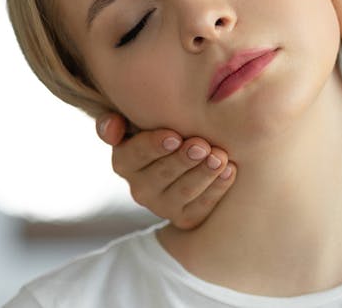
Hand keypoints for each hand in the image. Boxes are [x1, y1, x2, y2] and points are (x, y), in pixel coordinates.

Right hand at [96, 112, 234, 229]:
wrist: (185, 163)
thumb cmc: (161, 133)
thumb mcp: (135, 124)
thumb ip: (115, 123)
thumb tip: (113, 126)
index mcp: (124, 162)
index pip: (133, 155)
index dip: (153, 146)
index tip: (174, 136)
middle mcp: (139, 188)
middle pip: (161, 174)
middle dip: (183, 159)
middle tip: (202, 145)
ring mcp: (162, 206)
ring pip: (184, 191)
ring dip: (203, 174)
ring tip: (219, 157)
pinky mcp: (185, 218)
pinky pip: (201, 206)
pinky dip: (217, 188)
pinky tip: (229, 171)